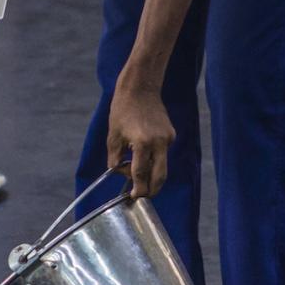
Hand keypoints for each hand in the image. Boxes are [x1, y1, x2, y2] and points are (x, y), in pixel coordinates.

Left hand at [106, 83, 173, 199]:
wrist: (140, 88)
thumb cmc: (123, 109)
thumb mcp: (113, 135)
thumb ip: (115, 158)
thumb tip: (118, 171)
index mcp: (143, 143)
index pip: (141, 174)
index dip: (138, 188)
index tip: (135, 196)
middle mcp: (159, 143)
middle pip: (159, 176)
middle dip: (152, 189)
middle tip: (142, 195)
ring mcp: (168, 139)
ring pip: (162, 166)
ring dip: (152, 173)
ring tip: (137, 171)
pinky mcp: (171, 134)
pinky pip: (163, 153)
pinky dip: (154, 158)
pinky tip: (142, 152)